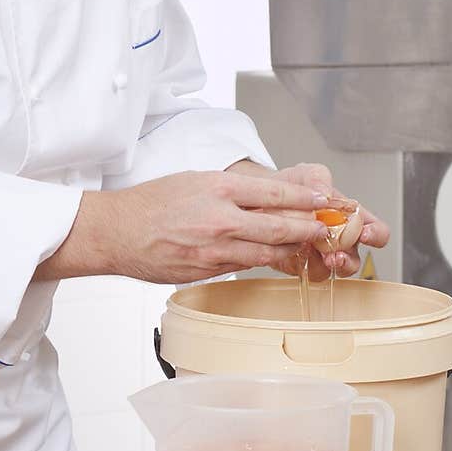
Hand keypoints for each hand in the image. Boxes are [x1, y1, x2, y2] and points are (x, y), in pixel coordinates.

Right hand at [33, 169, 331, 283]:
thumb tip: (262, 199)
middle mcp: (221, 218)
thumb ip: (229, 191)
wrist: (115, 232)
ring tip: (318, 247)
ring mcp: (215, 248)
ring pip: (268, 250)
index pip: (276, 193)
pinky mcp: (207, 270)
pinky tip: (280, 260)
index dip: (309, 200)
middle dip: (313, 228)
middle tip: (336, 228)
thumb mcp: (194, 180)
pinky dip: (266, 262)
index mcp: (219, 188)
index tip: (330, 201)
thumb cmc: (150, 203)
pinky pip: (245, 265)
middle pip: (281, 225)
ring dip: (295, 249)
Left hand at [268, 162, 389, 281]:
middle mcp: (339, 239)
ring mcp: (320, 254)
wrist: (264, 197)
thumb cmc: (293, 186)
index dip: (376, 235)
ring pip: (332, 270)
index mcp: (350, 218)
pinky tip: (295, 253)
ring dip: (327, 267)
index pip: (376, 230)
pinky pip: (308, 272)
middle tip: (337, 255)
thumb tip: (325, 193)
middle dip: (348, 260)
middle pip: (355, 259)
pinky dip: (303, 266)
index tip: (366, 234)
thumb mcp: (308, 173)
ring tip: (318, 257)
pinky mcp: (300, 264)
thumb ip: (319, 178)